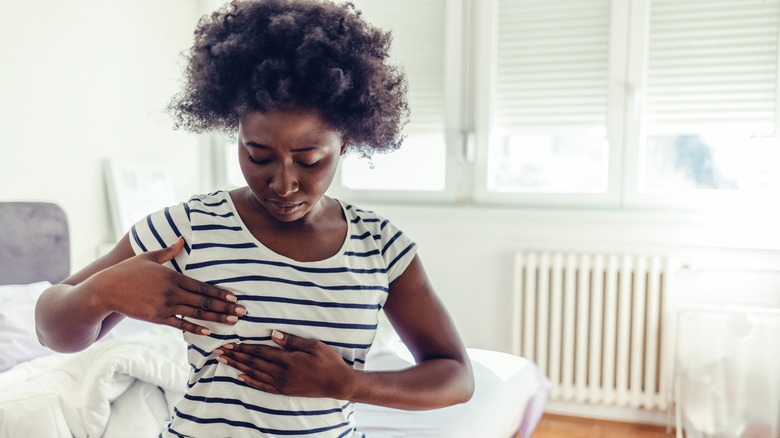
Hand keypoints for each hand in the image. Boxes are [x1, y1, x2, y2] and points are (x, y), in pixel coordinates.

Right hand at [93, 237, 245, 334]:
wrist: (105, 290)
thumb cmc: (127, 271)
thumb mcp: (149, 256)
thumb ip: (168, 251)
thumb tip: (181, 239)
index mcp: (173, 276)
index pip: (202, 286)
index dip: (220, 293)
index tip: (235, 297)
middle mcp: (172, 292)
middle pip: (204, 302)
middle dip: (225, 307)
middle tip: (243, 312)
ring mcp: (165, 307)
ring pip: (196, 314)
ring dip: (216, 318)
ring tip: (232, 322)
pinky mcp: (157, 318)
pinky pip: (180, 324)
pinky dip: (195, 328)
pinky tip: (209, 332)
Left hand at [215, 330, 356, 398]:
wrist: (337, 383)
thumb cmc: (328, 361)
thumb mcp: (313, 346)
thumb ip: (291, 340)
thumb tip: (272, 333)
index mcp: (288, 359)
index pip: (260, 351)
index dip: (243, 346)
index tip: (229, 342)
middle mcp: (281, 373)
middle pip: (253, 362)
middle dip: (235, 355)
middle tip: (219, 350)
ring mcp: (281, 383)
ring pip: (254, 374)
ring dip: (237, 367)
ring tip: (224, 361)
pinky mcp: (284, 390)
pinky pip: (262, 386)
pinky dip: (249, 381)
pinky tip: (239, 377)